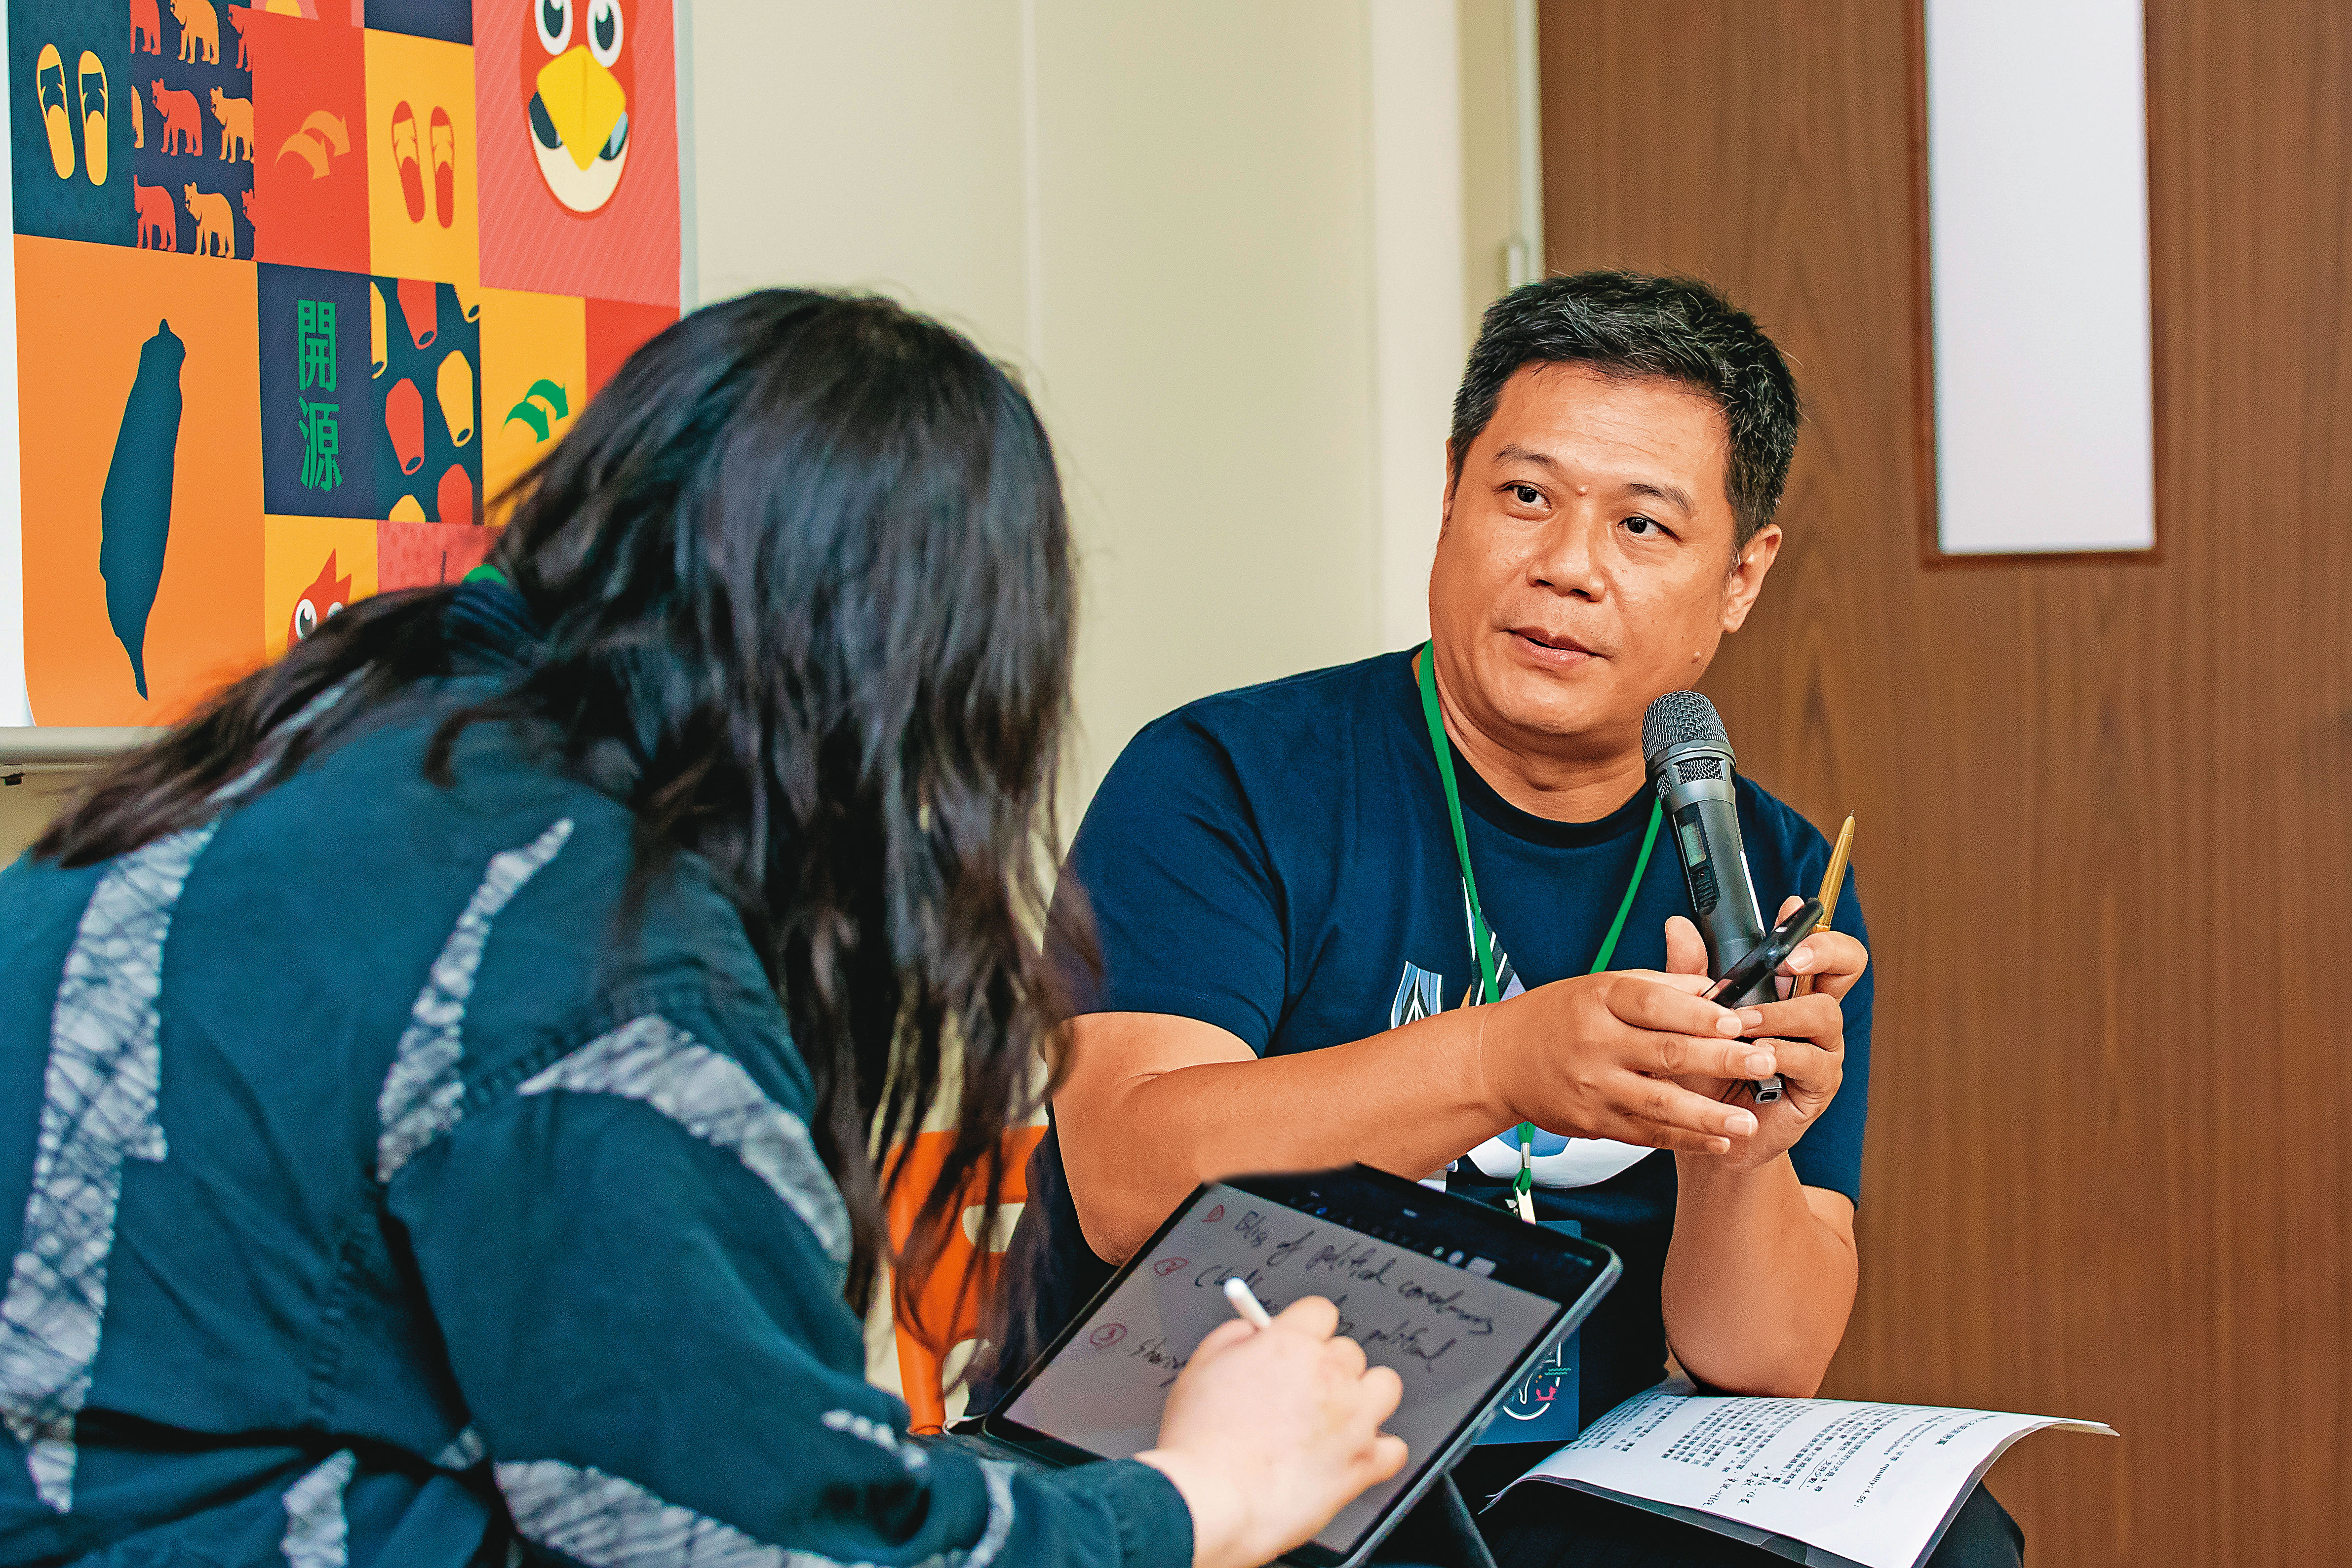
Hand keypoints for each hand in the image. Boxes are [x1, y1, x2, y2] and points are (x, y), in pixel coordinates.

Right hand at [1137, 1296, 1406, 1567]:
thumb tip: (1254, 1331)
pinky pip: (1394, 1448)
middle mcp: (1329, 1374)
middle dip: (1329, 1369)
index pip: (1321, 1311)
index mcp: (1289, 1344)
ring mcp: (1352, 1419)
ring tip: (1338, 1420)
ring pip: (1385, 1388)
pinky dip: (1378, 1453)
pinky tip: (1352, 1457)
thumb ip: (1234, 1338)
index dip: (1307, 1329)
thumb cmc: (1200, 1444)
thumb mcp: (1202, 1367)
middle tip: (1304, 1395)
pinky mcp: (1364, 1464)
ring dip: (1365, 1399)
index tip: (1301, 1345)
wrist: (1213, 1502)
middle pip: (1351, 1352)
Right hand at [1475, 970, 1779, 1154]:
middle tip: (1764, 1062)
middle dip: (1719, 1060)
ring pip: (1657, 1102)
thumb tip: (1715, 987)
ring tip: (1747, 1120)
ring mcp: (1593, 1087)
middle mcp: (1595, 1044)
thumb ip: (1659, 987)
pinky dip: (1683, 1139)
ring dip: (1707, 1114)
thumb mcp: (1600, 986)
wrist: (1501, 1060)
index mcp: (1600, 1001)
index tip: (1738, 1021)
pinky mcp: (1594, 1121)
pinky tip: (1717, 1141)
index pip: (1653, 1004)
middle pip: (1664, 1053)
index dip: (1697, 1013)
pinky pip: (1645, 1133)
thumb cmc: (1557, 1017)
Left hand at [1661, 898, 1866, 1170]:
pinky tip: (1759, 1057)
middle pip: (1847, 965)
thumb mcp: (1693, 1016)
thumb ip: (1691, 973)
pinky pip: (1813, 1060)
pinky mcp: (1820, 1083)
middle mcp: (1813, 1011)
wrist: (1705, 1126)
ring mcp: (1823, 1046)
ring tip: (1745, 1024)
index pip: (1818, 944)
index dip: (1812, 925)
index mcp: (1790, 986)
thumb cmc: (1703, 1065)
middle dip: (1821, 954)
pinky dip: (1784, 1054)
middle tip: (1788, 960)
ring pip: (1824, 1013)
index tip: (1789, 908)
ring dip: (1782, 1014)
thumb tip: (1677, 926)